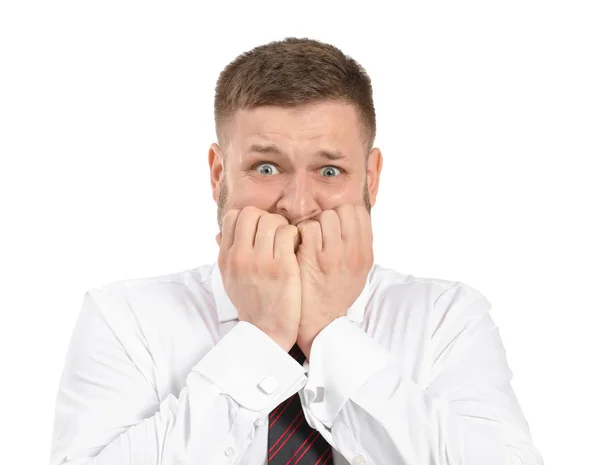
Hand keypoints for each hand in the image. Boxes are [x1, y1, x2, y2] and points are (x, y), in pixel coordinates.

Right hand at [216, 206, 301, 351]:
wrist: (266, 332)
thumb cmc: (251, 303)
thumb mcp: (230, 279)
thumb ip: (226, 254)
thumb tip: (219, 234)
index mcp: (226, 258)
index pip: (233, 216)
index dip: (249, 218)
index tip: (259, 231)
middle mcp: (240, 257)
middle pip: (251, 213)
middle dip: (266, 218)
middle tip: (275, 234)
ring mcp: (261, 262)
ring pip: (271, 220)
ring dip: (282, 227)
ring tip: (287, 241)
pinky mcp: (282, 268)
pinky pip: (288, 233)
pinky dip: (294, 236)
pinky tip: (295, 248)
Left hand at [295, 205, 373, 359]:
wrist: (320, 322)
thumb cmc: (336, 293)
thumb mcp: (358, 272)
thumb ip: (357, 245)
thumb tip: (350, 219)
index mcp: (365, 254)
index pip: (359, 213)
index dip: (344, 215)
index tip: (335, 228)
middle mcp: (353, 253)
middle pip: (343, 210)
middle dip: (329, 218)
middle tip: (321, 234)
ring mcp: (333, 254)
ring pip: (326, 216)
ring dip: (314, 224)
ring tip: (310, 241)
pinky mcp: (312, 258)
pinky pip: (308, 227)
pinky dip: (300, 233)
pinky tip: (299, 246)